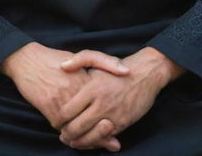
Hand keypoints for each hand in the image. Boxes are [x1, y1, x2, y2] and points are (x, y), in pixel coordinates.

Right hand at [0, 43, 128, 151]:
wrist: (28, 60)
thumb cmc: (56, 58)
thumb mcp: (81, 56)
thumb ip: (104, 61)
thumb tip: (126, 71)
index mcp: (86, 78)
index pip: (104, 101)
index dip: (113, 115)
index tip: (118, 124)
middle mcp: (76, 91)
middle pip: (94, 118)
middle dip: (102, 133)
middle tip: (112, 142)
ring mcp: (62, 100)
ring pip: (79, 126)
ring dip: (87, 136)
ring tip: (95, 142)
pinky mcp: (49, 107)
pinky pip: (62, 126)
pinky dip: (68, 132)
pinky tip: (73, 135)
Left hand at [58, 47, 184, 149]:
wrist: (146, 74)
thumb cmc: (119, 66)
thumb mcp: (98, 59)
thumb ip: (78, 60)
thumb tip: (62, 66)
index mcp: (91, 88)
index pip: (67, 110)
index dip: (58, 118)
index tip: (55, 120)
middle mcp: (100, 103)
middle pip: (76, 127)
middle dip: (66, 134)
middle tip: (62, 134)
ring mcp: (112, 115)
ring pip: (89, 136)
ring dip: (78, 142)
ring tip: (72, 141)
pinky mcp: (122, 123)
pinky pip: (104, 138)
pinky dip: (94, 142)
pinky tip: (88, 140)